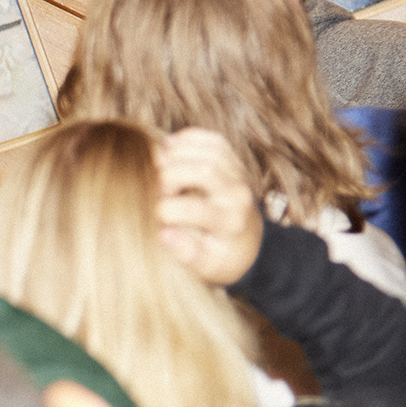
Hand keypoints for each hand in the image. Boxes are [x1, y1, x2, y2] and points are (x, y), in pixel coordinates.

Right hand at [157, 127, 263, 286]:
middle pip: (204, 170)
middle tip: (157, 190)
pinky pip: (213, 140)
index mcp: (229, 223)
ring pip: (208, 150)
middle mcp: (238, 195)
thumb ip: (186, 253)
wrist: (249, 244)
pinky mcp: (233, 162)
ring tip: (160, 170)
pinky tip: (171, 152)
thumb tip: (164, 233)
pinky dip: (188, 139)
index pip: (193, 209)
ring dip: (176, 155)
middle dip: (169, 176)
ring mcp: (237, 175)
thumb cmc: (220, 256)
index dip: (164, 210)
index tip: (156, 217)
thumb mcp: (206, 267)